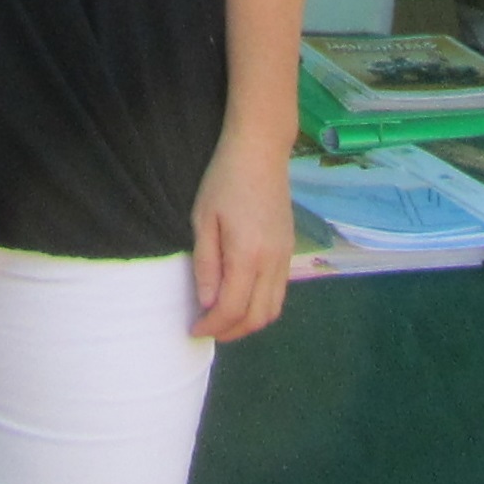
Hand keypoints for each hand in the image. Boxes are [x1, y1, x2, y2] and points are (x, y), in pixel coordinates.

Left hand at [189, 139, 293, 341]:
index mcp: (248, 255)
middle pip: (257, 317)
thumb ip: (206, 265)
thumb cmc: (224, 180)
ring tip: (224, 319)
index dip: (212, 326)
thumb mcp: (203, 219)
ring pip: (273, 309)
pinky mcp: (290, 249)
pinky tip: (242, 298)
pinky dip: (261, 306)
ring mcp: (286, 256)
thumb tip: (207, 304)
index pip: (232, 309)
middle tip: (207, 329)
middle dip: (231, 331)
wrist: (260, 151)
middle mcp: (273, 262)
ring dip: (249, 323)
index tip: (193, 329)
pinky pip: (280, 292)